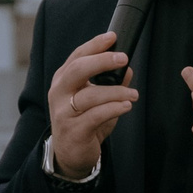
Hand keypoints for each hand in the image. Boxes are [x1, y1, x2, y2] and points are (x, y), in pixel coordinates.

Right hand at [48, 31, 137, 179]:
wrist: (70, 155)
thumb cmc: (83, 122)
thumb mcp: (95, 100)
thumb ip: (109, 83)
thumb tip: (127, 68)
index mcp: (63, 80)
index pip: (77, 56)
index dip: (95, 45)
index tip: (113, 37)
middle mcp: (59, 93)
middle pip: (78, 70)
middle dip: (102, 61)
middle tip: (123, 58)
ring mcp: (64, 113)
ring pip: (90, 95)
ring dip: (116, 91)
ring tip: (133, 94)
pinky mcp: (74, 131)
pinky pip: (96, 115)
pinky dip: (114, 108)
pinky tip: (126, 106)